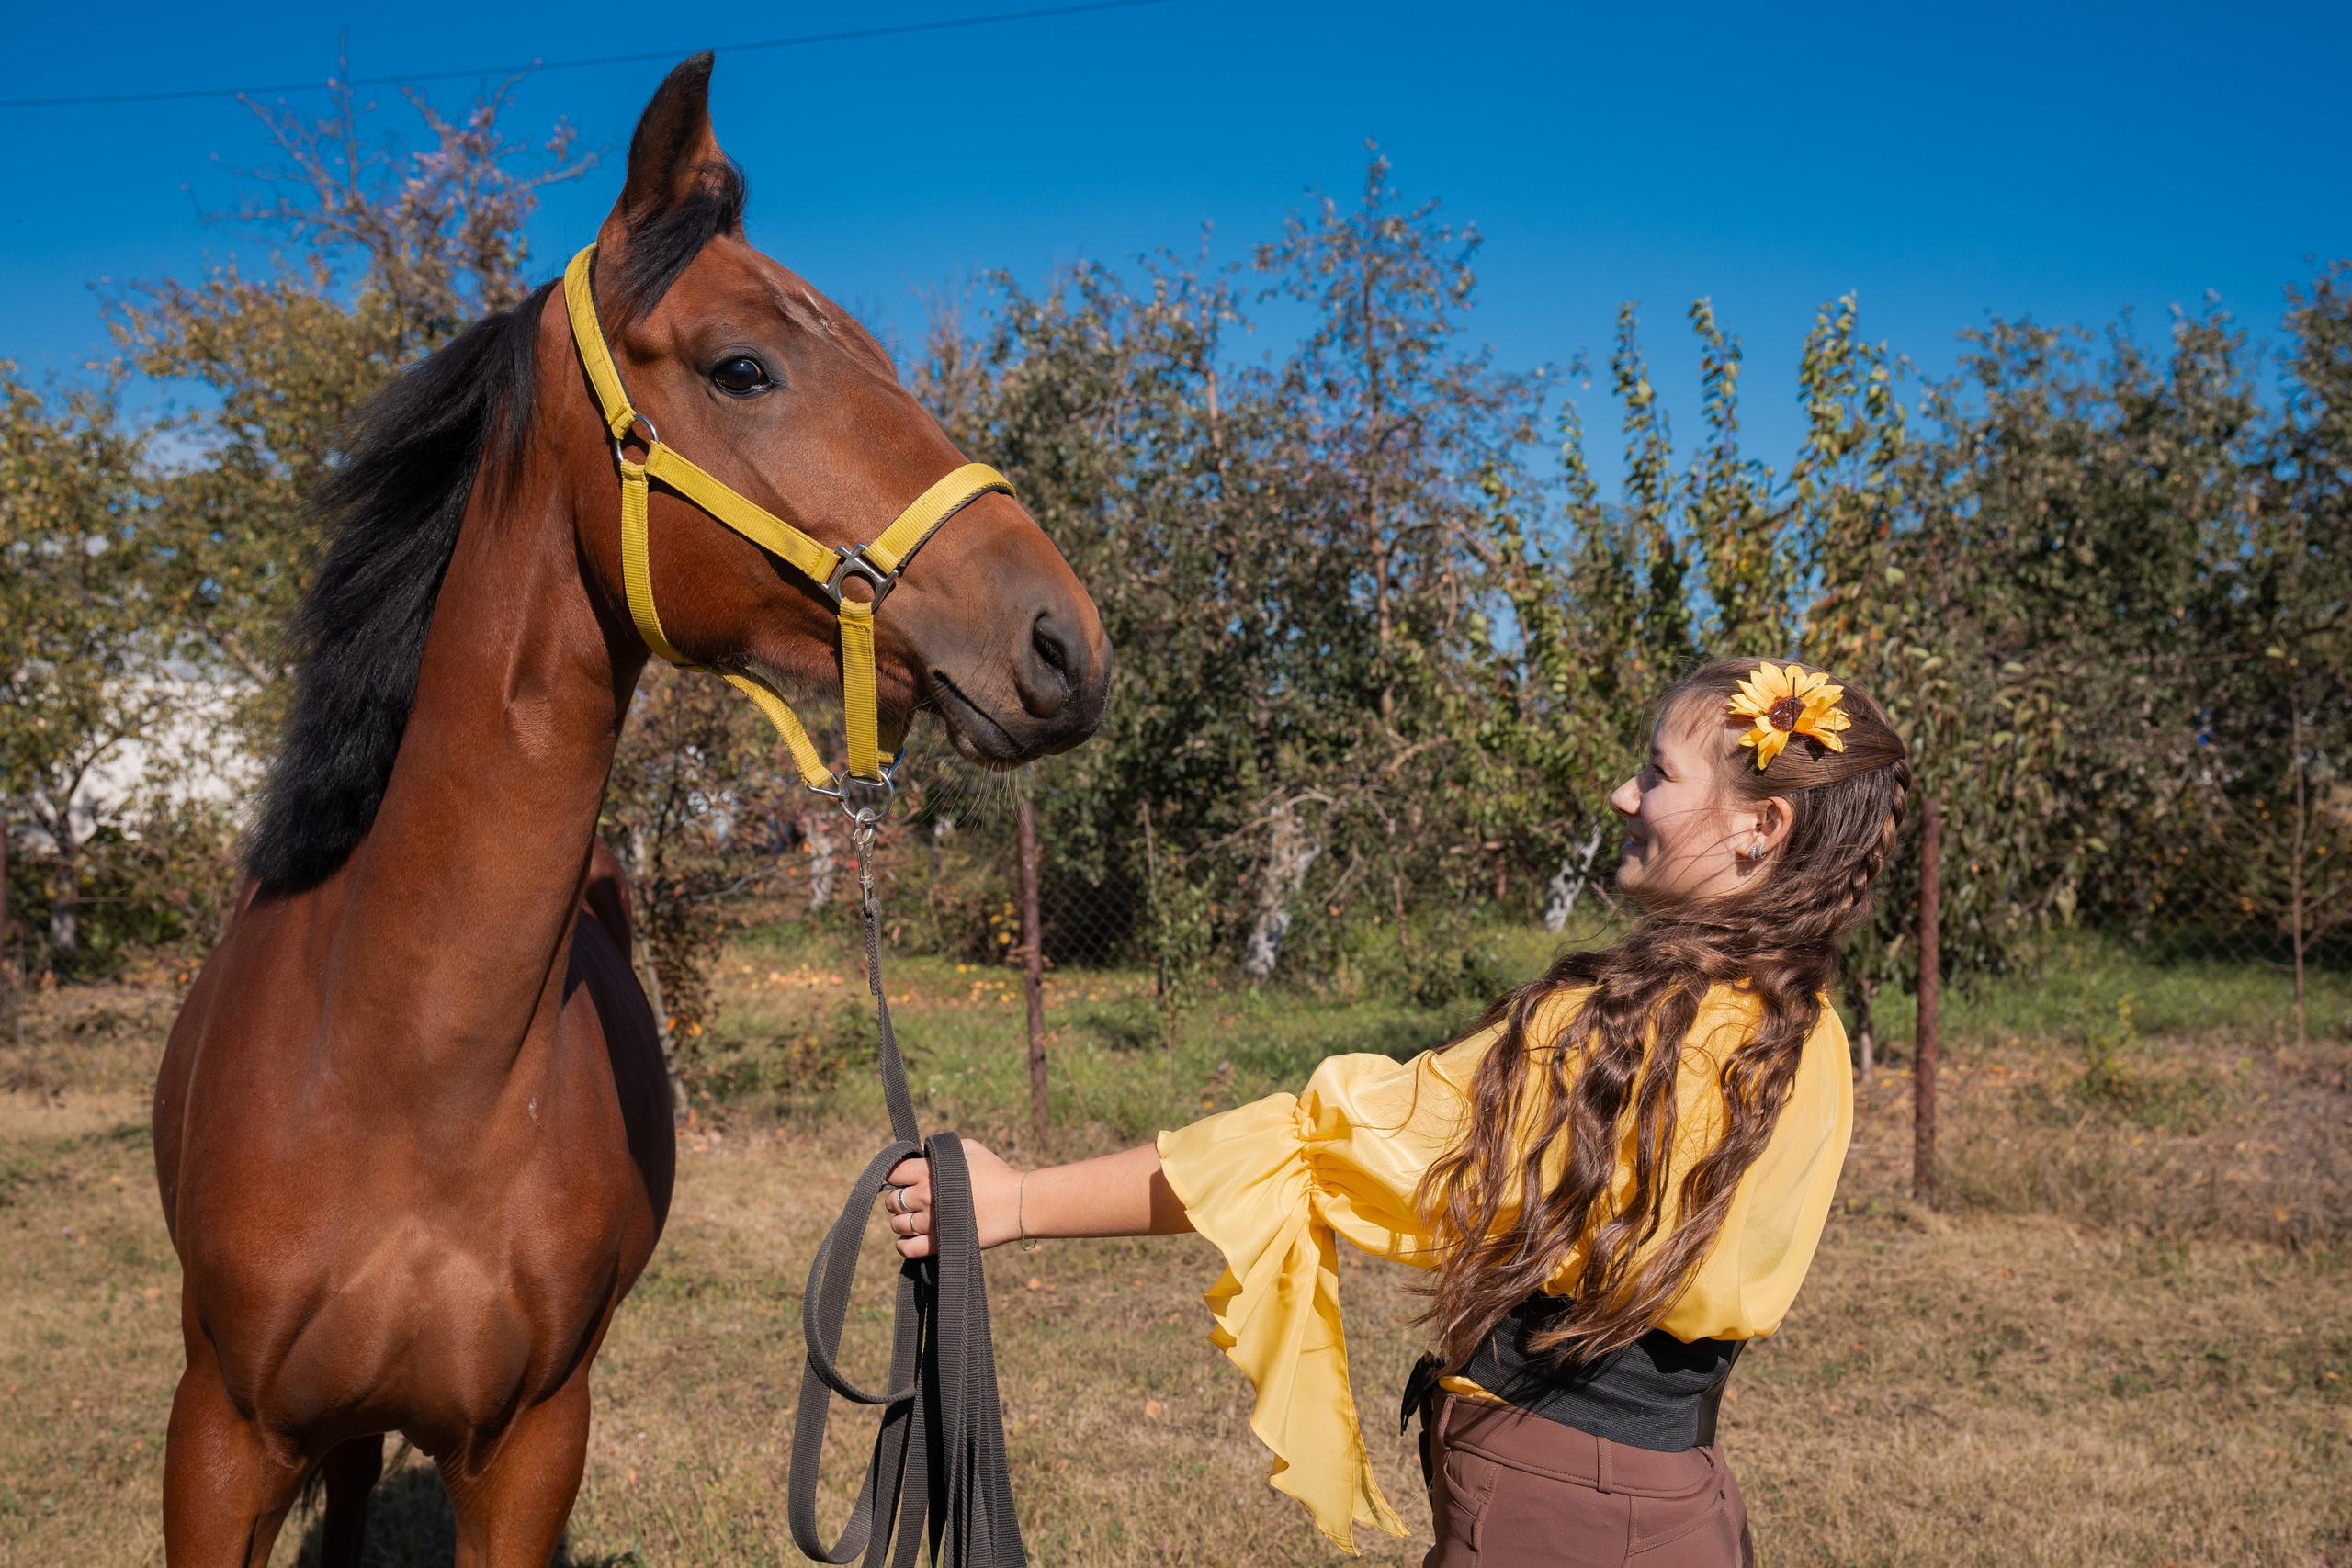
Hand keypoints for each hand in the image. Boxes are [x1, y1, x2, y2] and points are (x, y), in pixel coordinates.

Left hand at [880, 1139, 1023, 1257]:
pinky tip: (909, 1239)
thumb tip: (923, 1153)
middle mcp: (925, 1197)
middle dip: (899, 1198)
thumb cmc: (996, 1174)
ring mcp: (931, 1222)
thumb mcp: (970, 1150)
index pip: (893, 1172)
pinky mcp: (940, 1243)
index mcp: (929, 1172)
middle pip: (892, 1200)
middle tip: (912, 1198)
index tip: (903, 1177)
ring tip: (914, 1218)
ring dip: (902, 1221)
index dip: (896, 1174)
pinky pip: (908, 1249)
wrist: (1017, 1205)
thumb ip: (942, 1149)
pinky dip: (904, 1245)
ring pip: (897, 1224)